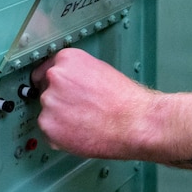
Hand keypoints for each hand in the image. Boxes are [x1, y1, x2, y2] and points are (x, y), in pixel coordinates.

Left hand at [30, 47, 191, 171]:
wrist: (146, 125)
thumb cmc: (138, 101)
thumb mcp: (109, 74)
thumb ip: (85, 75)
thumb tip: (72, 77)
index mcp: (72, 57)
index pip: (50, 63)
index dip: (61, 78)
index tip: (70, 87)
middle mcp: (57, 75)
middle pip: (45, 87)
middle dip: (62, 98)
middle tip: (87, 107)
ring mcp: (52, 101)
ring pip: (47, 110)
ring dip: (63, 116)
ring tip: (92, 120)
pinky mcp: (53, 125)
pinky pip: (51, 131)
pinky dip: (65, 134)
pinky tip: (88, 132)